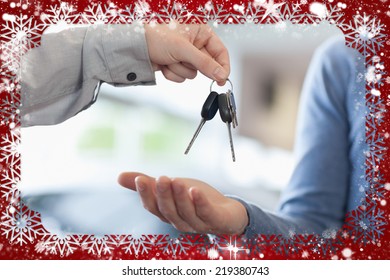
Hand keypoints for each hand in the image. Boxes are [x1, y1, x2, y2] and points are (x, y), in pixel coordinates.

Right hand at [118, 172, 247, 234]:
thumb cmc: (195, 201)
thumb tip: (119, 177)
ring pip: (185, 212)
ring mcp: (198, 223)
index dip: (146, 194)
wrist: (227, 212)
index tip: (139, 179)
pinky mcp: (216, 220)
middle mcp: (180, 221)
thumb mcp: (171, 188)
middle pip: (168, 210)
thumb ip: (149, 184)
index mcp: (168, 214)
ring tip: (175, 180)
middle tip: (161, 178)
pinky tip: (195, 190)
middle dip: (163, 194)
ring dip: (179, 197)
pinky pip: (206, 213)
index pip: (153, 207)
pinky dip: (200, 203)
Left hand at [144, 23, 229, 84]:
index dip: (223, 66)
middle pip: (206, 66)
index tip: (222, 79)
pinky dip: (172, 73)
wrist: (135, 47)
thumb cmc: (157, 37)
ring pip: (193, 74)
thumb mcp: (183, 49)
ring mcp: (185, 56)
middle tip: (183, 60)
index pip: (220, 52)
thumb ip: (205, 63)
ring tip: (169, 58)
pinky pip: (181, 77)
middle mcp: (195, 44)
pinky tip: (164, 64)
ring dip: (180, 69)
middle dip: (192, 65)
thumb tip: (222, 74)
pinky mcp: (176, 65)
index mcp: (201, 33)